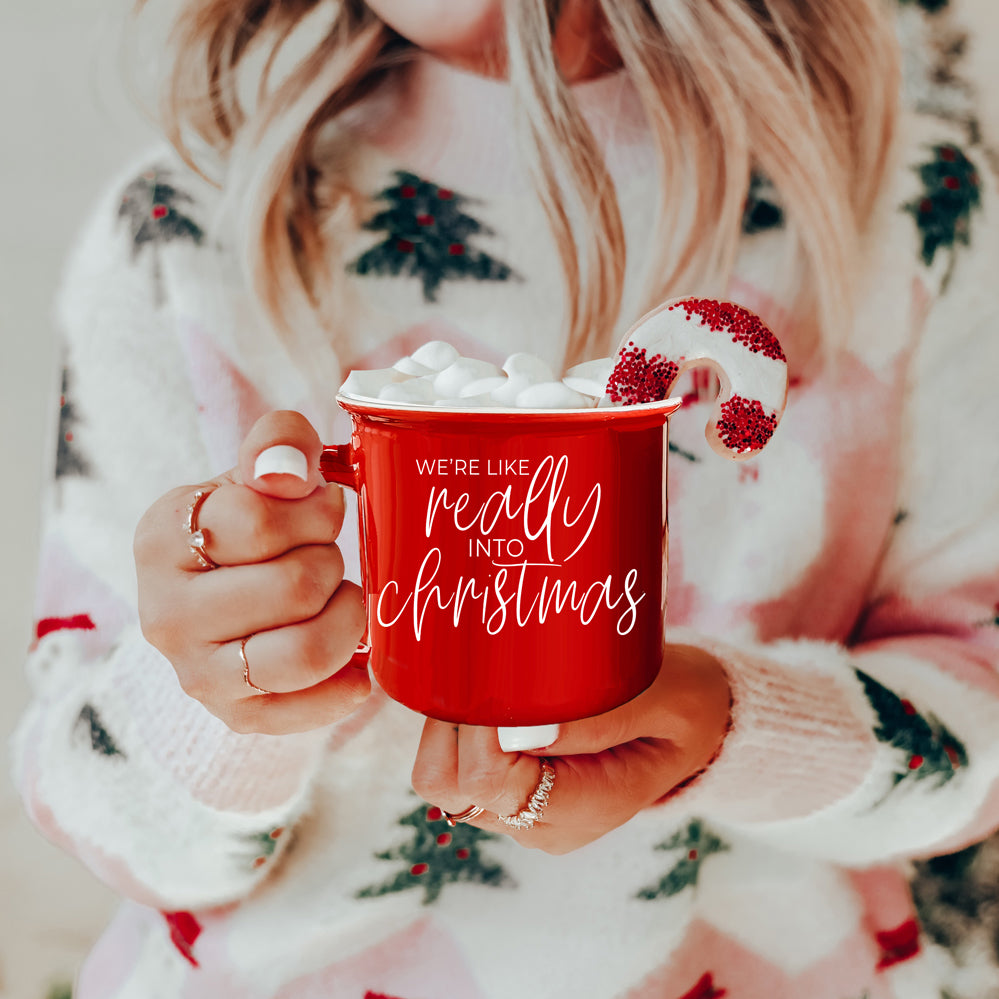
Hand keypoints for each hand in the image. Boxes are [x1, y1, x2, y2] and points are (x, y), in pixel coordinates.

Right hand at [135, 411, 368, 733]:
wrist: (224, 592)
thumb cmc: (249, 526)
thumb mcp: (257, 471)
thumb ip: (277, 444)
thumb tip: (287, 473)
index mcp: (162, 538)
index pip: (258, 519)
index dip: (314, 510)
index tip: (320, 509)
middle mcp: (165, 613)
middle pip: (293, 586)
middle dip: (332, 562)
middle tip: (328, 556)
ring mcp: (196, 672)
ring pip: (303, 653)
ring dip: (347, 618)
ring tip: (343, 599)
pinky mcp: (233, 715)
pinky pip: (308, 709)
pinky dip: (348, 684)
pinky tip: (356, 659)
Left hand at [411, 644, 730, 852]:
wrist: (698, 726)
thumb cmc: (686, 704)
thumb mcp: (662, 699)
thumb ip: (600, 718)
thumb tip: (521, 728)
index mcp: (583, 808)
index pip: (490, 782)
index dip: (477, 726)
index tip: (493, 674)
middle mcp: (541, 824)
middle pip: (450, 786)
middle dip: (451, 722)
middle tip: (481, 669)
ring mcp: (523, 812)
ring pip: (443, 777)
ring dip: (450, 722)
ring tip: (489, 677)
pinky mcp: (513, 791)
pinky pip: (458, 765)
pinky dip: (459, 727)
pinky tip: (492, 692)